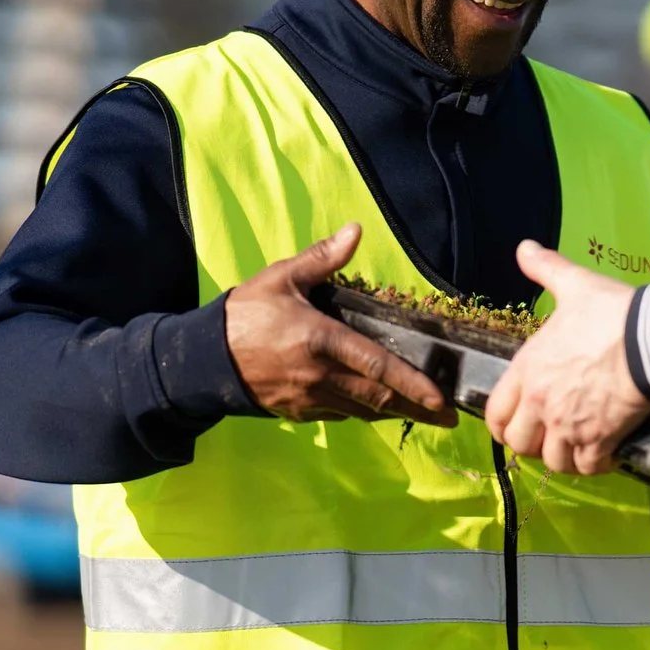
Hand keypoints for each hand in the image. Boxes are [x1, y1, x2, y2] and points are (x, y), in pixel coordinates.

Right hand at [224, 224, 455, 426]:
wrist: (201, 359)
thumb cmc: (244, 314)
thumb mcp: (282, 278)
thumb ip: (322, 258)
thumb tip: (355, 230)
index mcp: (321, 341)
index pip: (377, 366)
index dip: (413, 384)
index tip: (440, 399)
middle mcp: (320, 376)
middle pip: (378, 398)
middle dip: (417, 409)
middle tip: (449, 418)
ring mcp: (309, 399)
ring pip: (363, 411)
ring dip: (395, 414)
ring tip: (425, 415)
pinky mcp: (298, 412)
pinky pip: (340, 414)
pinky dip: (365, 412)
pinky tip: (381, 408)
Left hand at [486, 240, 649, 473]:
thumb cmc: (611, 312)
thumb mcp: (574, 285)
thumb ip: (546, 269)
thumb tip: (525, 247)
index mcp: (528, 369)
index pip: (496, 413)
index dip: (503, 424)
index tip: (517, 425)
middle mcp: (541, 402)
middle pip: (520, 444)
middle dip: (533, 443)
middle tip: (551, 435)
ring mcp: (569, 424)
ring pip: (553, 460)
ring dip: (565, 457)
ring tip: (579, 446)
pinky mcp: (599, 439)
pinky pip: (587, 467)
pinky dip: (596, 465)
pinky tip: (606, 453)